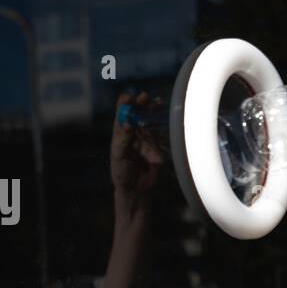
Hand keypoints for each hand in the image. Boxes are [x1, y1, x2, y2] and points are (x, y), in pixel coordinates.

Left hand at [111, 91, 167, 208]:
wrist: (138, 190)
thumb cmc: (122, 172)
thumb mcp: (119, 155)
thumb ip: (123, 139)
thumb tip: (128, 123)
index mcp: (121, 132)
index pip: (123, 112)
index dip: (125, 103)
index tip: (129, 98)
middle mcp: (135, 132)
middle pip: (139, 112)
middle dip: (143, 103)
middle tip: (145, 97)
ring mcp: (148, 138)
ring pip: (153, 120)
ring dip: (155, 111)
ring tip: (158, 103)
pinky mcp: (160, 147)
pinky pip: (164, 135)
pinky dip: (166, 128)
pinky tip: (167, 121)